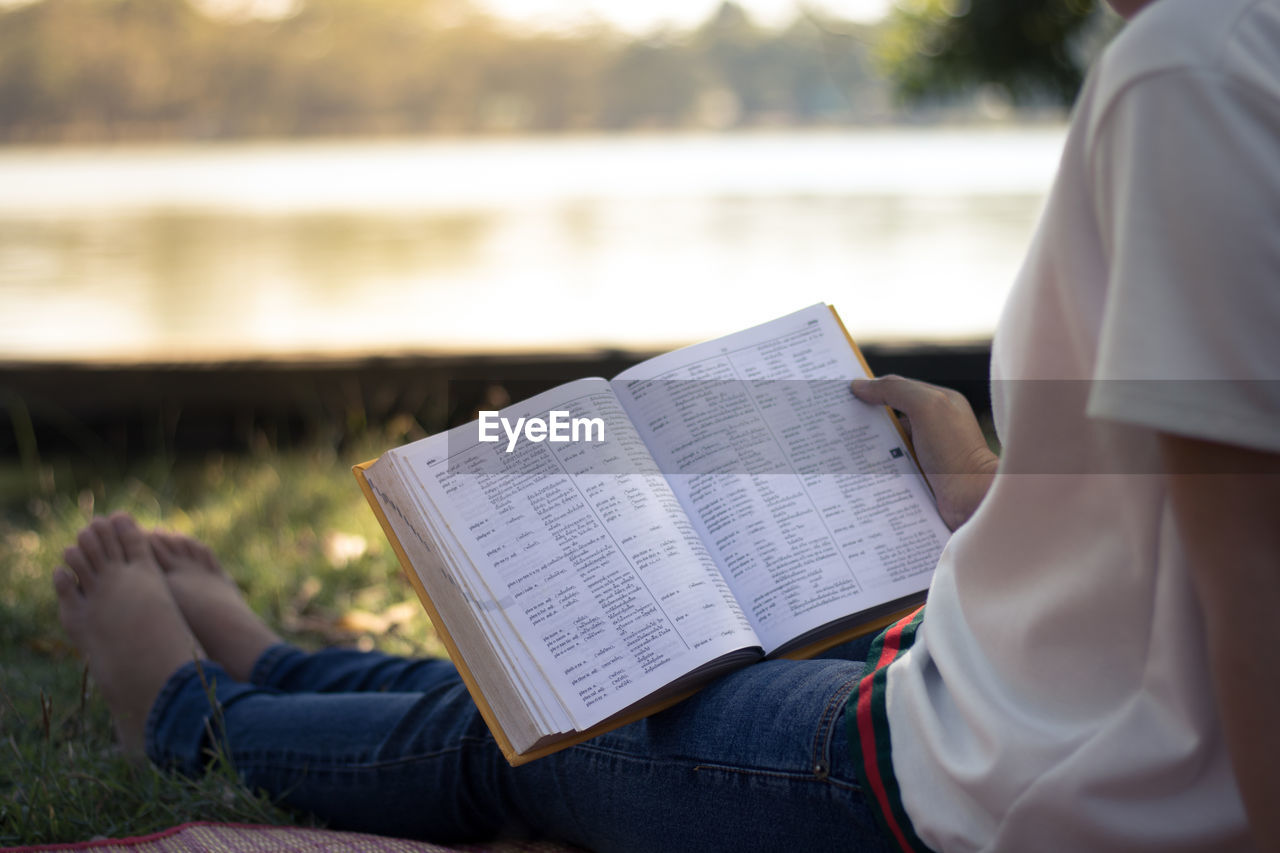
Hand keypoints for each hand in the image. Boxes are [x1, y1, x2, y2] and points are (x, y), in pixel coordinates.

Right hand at [851, 375, 998, 529]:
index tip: (841, 393)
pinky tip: (854, 472)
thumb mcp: (926, 407)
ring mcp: (925, 455)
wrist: (973, 501)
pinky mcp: (919, 479)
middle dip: (862, 420)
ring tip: (836, 450)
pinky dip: (874, 469)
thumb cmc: (954, 450)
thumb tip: (860, 386)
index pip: (897, 389)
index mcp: (938, 404)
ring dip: (865, 448)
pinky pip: (890, 469)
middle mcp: (933, 427)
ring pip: (886, 445)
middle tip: (831, 423)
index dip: (870, 389)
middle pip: (888, 418)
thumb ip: (895, 390)